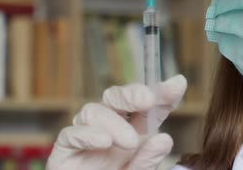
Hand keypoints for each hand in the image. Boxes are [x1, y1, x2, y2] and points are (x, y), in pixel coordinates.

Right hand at [46, 75, 186, 169]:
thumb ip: (149, 158)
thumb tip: (164, 138)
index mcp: (132, 130)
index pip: (147, 106)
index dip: (162, 93)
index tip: (178, 84)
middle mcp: (108, 127)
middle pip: (115, 97)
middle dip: (132, 93)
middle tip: (148, 100)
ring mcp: (85, 136)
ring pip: (93, 111)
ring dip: (113, 122)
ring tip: (129, 142)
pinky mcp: (64, 151)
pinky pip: (70, 134)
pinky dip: (87, 135)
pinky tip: (103, 141)